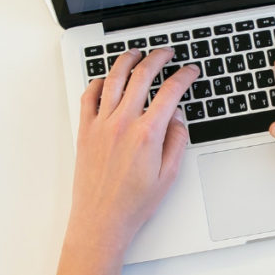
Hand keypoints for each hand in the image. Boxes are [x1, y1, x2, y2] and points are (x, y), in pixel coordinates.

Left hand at [55, 48, 198, 274]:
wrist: (101, 221)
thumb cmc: (133, 204)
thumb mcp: (168, 175)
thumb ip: (176, 141)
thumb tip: (178, 118)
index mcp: (147, 134)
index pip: (170, 92)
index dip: (184, 76)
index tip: (190, 71)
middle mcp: (122, 123)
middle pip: (142, 76)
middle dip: (157, 58)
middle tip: (166, 53)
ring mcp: (101, 125)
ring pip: (113, 79)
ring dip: (127, 60)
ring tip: (136, 53)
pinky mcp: (85, 131)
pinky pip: (89, 97)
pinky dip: (97, 82)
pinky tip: (105, 79)